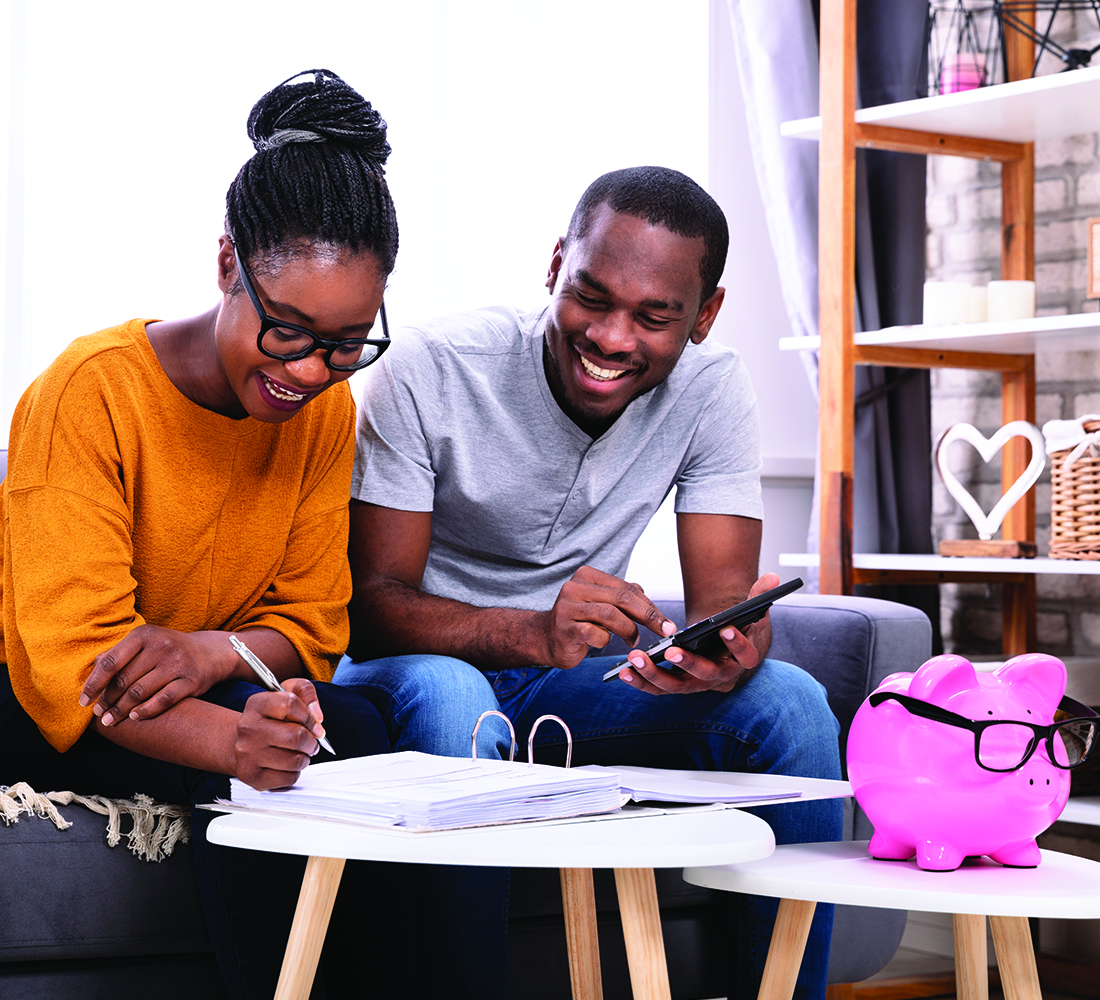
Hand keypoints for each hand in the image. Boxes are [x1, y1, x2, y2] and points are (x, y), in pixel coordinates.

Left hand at [80, 626, 237, 725]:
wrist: (211, 652)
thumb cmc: (169, 649)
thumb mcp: (146, 642)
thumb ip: (120, 653)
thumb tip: (92, 668)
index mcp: (144, 635)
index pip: (111, 661)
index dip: (94, 684)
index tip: (83, 701)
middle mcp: (161, 647)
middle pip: (123, 680)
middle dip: (107, 701)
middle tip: (98, 713)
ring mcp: (177, 663)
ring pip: (139, 693)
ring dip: (121, 710)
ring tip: (111, 720)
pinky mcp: (191, 681)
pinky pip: (162, 701)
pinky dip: (145, 711)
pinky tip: (134, 718)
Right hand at [233, 677, 327, 789]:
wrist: (245, 744)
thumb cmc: (272, 719)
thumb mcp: (287, 693)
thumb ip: (305, 691)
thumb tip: (317, 716)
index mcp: (256, 704)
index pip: (291, 704)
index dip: (310, 716)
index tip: (315, 724)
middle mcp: (247, 728)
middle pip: (297, 736)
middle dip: (312, 741)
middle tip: (310, 742)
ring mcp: (247, 754)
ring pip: (296, 760)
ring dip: (305, 758)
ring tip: (298, 753)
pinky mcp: (251, 776)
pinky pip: (289, 778)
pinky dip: (295, 772)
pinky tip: (287, 765)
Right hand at [539, 565, 676, 668]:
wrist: (547, 639)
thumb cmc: (579, 621)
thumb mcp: (602, 604)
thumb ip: (623, 597)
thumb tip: (649, 600)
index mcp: (587, 576)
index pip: (626, 588)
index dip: (650, 606)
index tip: (666, 622)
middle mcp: (575, 587)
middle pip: (621, 598)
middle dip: (647, 616)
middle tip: (663, 630)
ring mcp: (567, 607)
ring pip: (610, 614)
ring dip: (628, 630)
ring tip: (633, 640)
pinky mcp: (564, 628)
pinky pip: (595, 633)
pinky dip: (605, 640)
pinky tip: (603, 642)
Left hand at [612, 572, 778, 694]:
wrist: (721, 646)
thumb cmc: (733, 627)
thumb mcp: (750, 612)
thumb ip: (760, 595)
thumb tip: (774, 579)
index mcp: (741, 660)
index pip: (746, 656)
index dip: (738, 644)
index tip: (727, 629)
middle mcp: (720, 677)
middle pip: (705, 675)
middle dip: (688, 664)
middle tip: (672, 651)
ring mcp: (696, 684)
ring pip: (676, 686)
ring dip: (654, 675)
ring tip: (635, 659)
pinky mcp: (676, 686)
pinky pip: (657, 688)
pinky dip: (640, 682)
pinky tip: (623, 672)